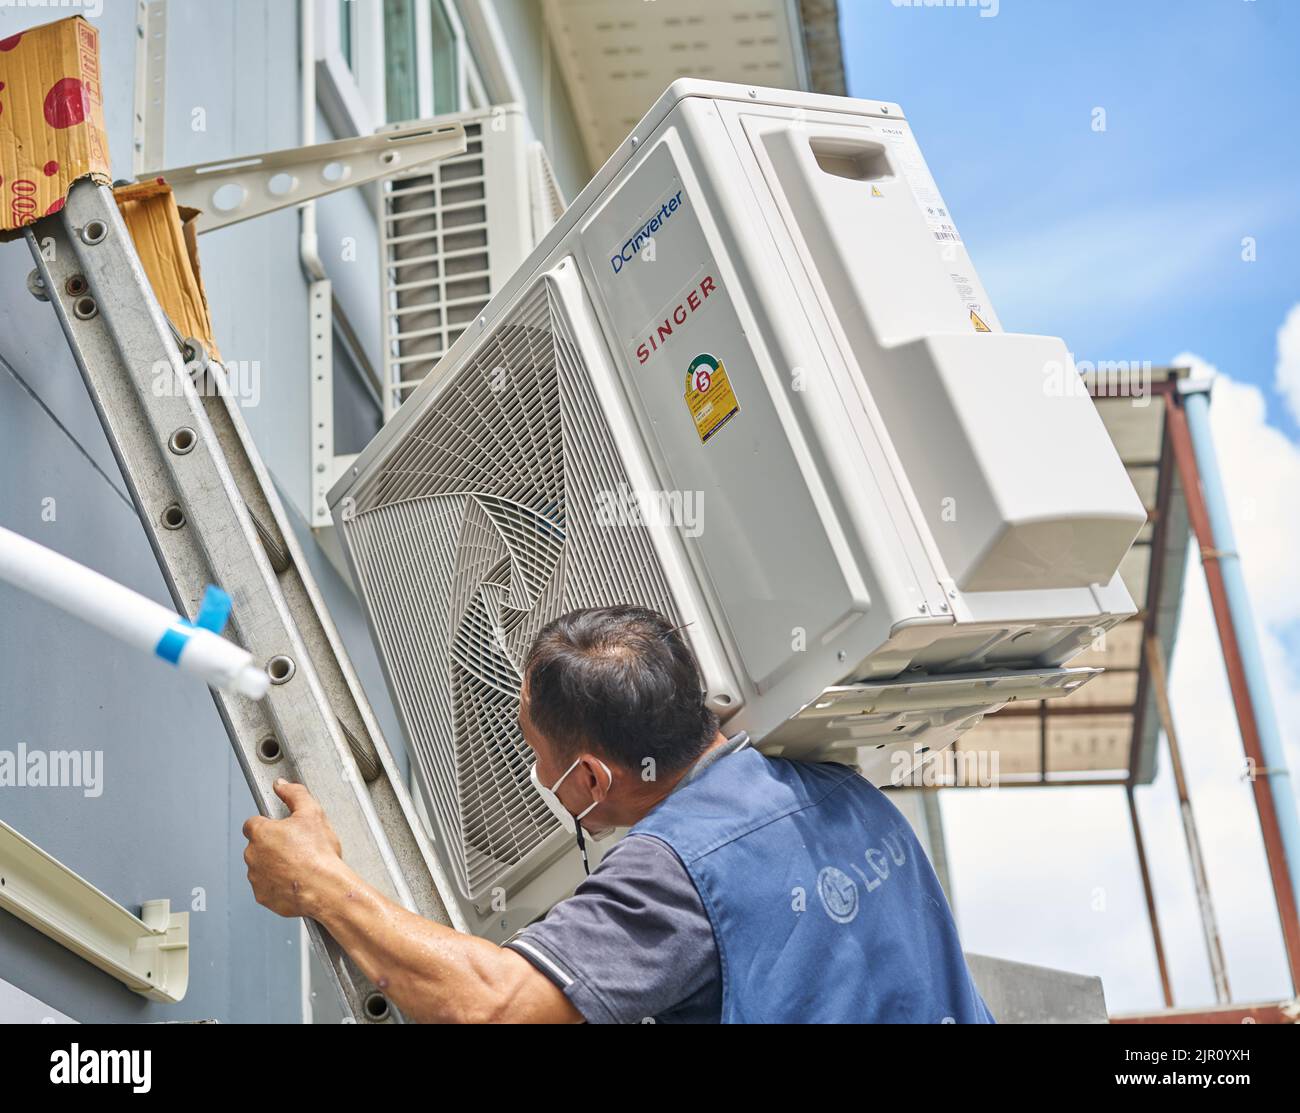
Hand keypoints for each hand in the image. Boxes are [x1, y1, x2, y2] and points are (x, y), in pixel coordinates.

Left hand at [242, 780, 344, 917]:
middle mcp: (252, 855)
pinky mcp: (262, 896)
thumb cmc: (318, 854)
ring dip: (275, 865)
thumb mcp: (312, 813)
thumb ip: (294, 794)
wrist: (324, 888)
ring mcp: (256, 877)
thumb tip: (282, 784)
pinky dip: (278, 884)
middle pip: (258, 846)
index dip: (269, 824)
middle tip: (297, 847)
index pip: (253, 823)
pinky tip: (296, 880)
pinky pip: (267, 887)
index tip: (282, 829)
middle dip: (273, 846)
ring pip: (262, 867)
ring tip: (299, 865)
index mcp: (261, 833)